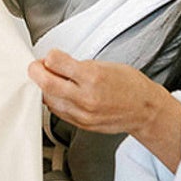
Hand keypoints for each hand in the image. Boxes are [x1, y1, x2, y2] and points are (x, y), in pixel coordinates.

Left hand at [27, 51, 180, 165]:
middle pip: (46, 83)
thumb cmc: (130, 85)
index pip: (55, 62)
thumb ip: (78, 65)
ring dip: (44, 88)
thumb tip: (55, 62)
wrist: (144, 110)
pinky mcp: (81, 124)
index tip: (49, 56)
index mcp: (93, 77)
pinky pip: (58, 111)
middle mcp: (86, 97)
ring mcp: (83, 113)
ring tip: (51, 80)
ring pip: (48, 99)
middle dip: (37, 72)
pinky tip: (59, 94)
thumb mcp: (105, 65)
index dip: (48, 56)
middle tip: (38, 67)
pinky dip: (54, 100)